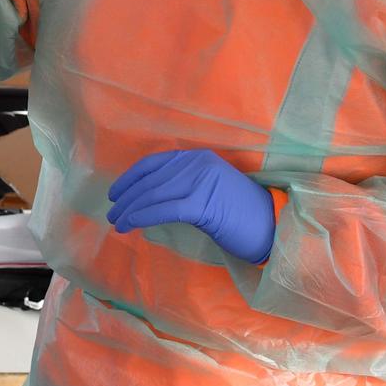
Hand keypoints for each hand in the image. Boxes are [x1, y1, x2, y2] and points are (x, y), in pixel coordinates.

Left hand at [106, 150, 275, 263]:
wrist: (274, 227)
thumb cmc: (242, 215)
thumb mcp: (210, 190)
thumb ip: (184, 186)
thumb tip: (149, 198)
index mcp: (199, 158)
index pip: (154, 163)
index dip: (130, 178)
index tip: (115, 193)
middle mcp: (198, 164)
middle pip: (151, 180)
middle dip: (126, 198)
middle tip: (111, 213)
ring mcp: (202, 182)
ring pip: (153, 195)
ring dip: (130, 210)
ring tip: (117, 223)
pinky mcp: (203, 204)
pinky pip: (163, 210)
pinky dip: (141, 217)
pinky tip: (129, 225)